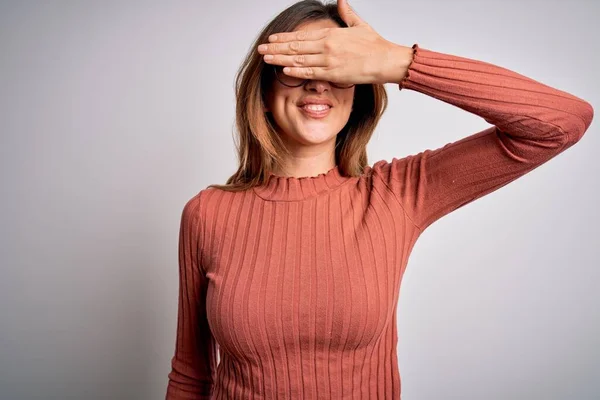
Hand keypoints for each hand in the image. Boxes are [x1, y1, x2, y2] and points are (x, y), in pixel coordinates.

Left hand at [256, 0, 412, 84]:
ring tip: (266, 59)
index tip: (272, 39)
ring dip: (280, 59)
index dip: (284, 37)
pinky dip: (296, 71)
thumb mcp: (359, 25)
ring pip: (299, 59)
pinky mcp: (334, 74)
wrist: (387, 60)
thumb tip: (341, 0)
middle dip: (276, 48)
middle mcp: (327, 46)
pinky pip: (311, 73)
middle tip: (261, 49)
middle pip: (295, 47)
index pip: (301, 35)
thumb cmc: (375, 45)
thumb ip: (347, 13)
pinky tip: (284, 70)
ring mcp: (329, 60)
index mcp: (330, 34)